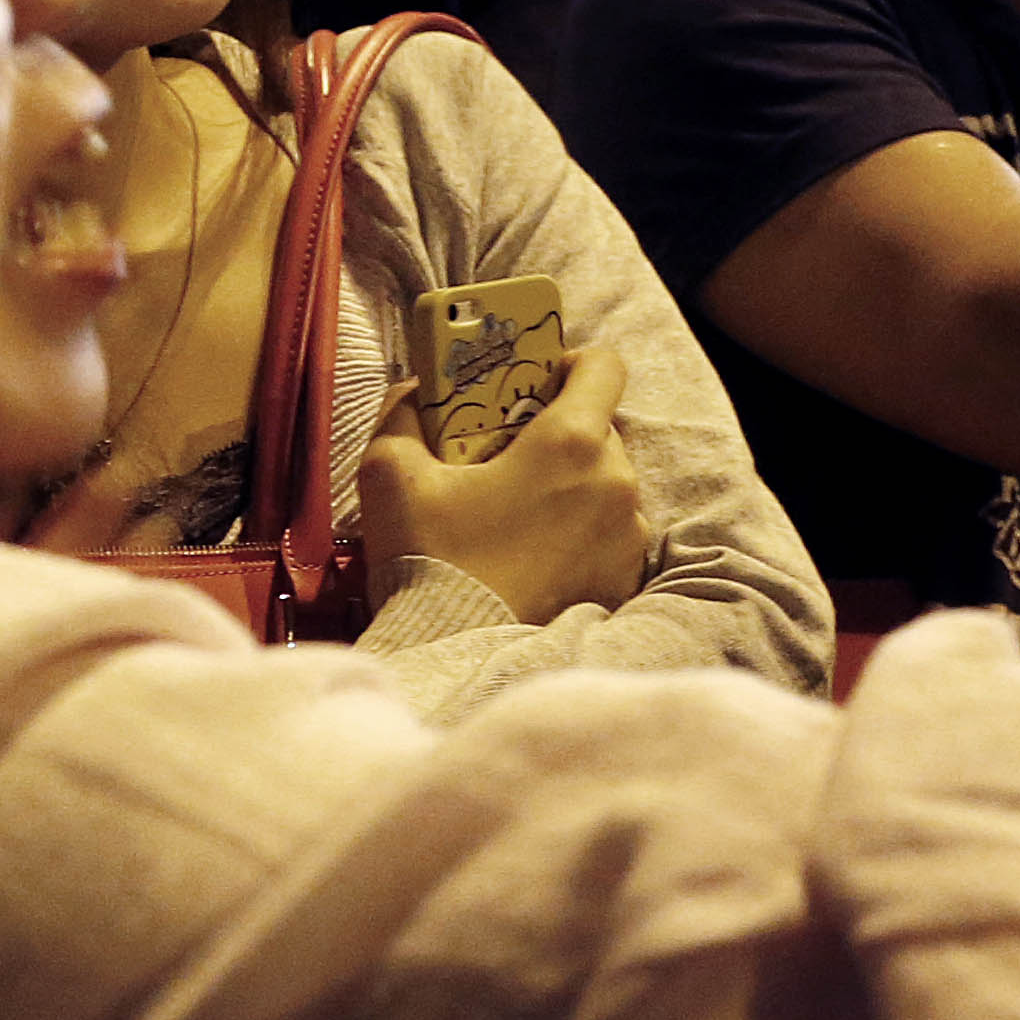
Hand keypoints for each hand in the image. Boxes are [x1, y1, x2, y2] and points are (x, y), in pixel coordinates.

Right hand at [361, 342, 650, 625]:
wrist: (453, 656)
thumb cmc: (428, 557)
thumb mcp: (391, 474)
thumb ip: (403, 415)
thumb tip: (414, 391)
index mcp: (571, 442)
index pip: (604, 366)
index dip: (570, 364)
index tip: (534, 384)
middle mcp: (616, 481)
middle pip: (600, 429)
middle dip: (557, 434)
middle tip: (507, 457)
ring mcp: (628, 534)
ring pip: (606, 484)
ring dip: (570, 487)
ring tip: (516, 514)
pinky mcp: (626, 578)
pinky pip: (610, 535)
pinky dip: (580, 534)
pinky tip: (532, 554)